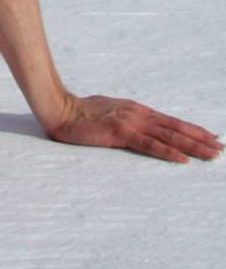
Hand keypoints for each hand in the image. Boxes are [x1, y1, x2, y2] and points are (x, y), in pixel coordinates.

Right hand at [47, 93, 220, 164]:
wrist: (58, 108)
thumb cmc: (79, 113)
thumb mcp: (108, 112)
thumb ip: (124, 119)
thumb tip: (136, 127)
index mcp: (135, 109)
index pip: (170, 121)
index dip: (192, 129)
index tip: (211, 136)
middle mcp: (137, 113)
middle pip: (175, 128)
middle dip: (201, 138)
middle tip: (222, 147)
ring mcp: (130, 122)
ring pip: (169, 136)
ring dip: (193, 146)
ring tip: (213, 154)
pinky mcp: (120, 133)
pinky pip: (150, 145)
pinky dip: (169, 152)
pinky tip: (183, 159)